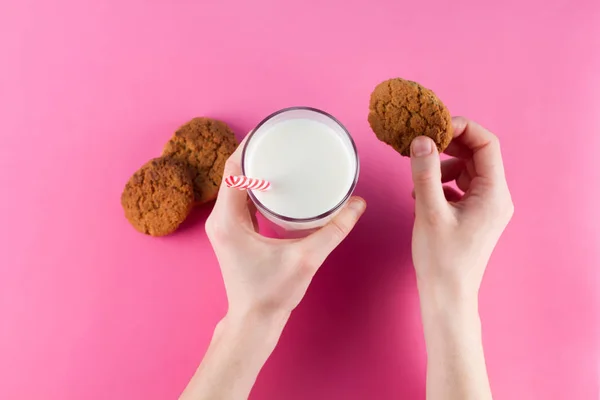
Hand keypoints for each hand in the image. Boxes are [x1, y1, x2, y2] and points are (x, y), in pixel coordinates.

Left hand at [205, 138, 366, 323]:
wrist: (254, 321)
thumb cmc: (272, 294)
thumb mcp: (306, 259)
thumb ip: (334, 230)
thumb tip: (357, 204)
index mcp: (228, 220)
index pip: (232, 169)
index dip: (248, 145)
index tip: (269, 129)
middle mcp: (220, 219)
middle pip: (232, 172)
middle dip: (254, 152)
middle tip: (279, 138)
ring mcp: (225, 226)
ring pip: (235, 185)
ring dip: (253, 168)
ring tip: (278, 153)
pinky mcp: (234, 233)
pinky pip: (240, 198)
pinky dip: (254, 185)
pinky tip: (273, 181)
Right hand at [410, 117, 513, 300]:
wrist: (447, 295)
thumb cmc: (442, 260)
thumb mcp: (429, 211)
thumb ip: (425, 173)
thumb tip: (421, 140)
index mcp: (494, 194)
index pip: (487, 144)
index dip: (462, 129)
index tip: (435, 126)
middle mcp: (496, 197)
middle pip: (477, 155)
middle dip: (449, 146)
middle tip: (422, 144)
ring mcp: (486, 207)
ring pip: (466, 170)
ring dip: (442, 166)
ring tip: (419, 179)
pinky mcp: (473, 215)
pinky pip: (460, 187)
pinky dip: (441, 183)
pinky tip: (422, 196)